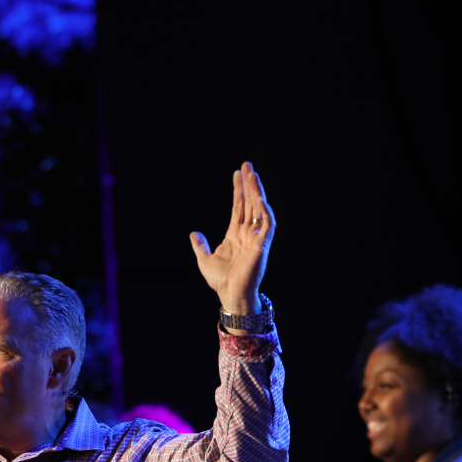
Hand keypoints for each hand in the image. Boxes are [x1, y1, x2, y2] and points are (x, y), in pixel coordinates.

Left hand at [190, 162, 274, 315]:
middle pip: (250, 203)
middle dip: (249, 184)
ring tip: (253, 174)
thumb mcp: (204, 259)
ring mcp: (256, 238)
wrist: (230, 295)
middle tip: (246, 165)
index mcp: (235, 234)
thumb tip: (193, 233)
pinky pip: (268, 225)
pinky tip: (260, 199)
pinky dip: (266, 212)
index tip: (237, 173)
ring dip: (257, 192)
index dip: (238, 190)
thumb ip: (200, 245)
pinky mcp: (262, 246)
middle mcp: (247, 233)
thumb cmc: (220, 281)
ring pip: (259, 209)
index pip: (239, 207)